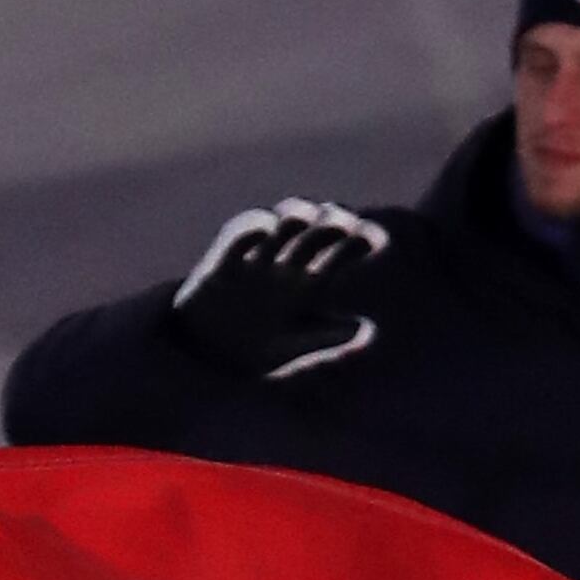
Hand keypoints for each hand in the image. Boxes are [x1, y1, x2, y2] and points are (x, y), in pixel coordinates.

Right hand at [169, 200, 387, 386]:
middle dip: (333, 222)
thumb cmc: (252, 356)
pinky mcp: (224, 262)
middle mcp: (285, 265)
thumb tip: (368, 331)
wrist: (202, 362)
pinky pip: (239, 237)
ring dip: (297, 216)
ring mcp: (255, 260)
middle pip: (316, 233)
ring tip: (312, 217)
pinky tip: (269, 228)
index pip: (341, 252)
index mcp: (308, 284)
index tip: (377, 239)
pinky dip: (253, 229)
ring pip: (281, 226)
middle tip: (347, 224)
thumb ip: (328, 341)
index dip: (360, 241)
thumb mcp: (295, 351)